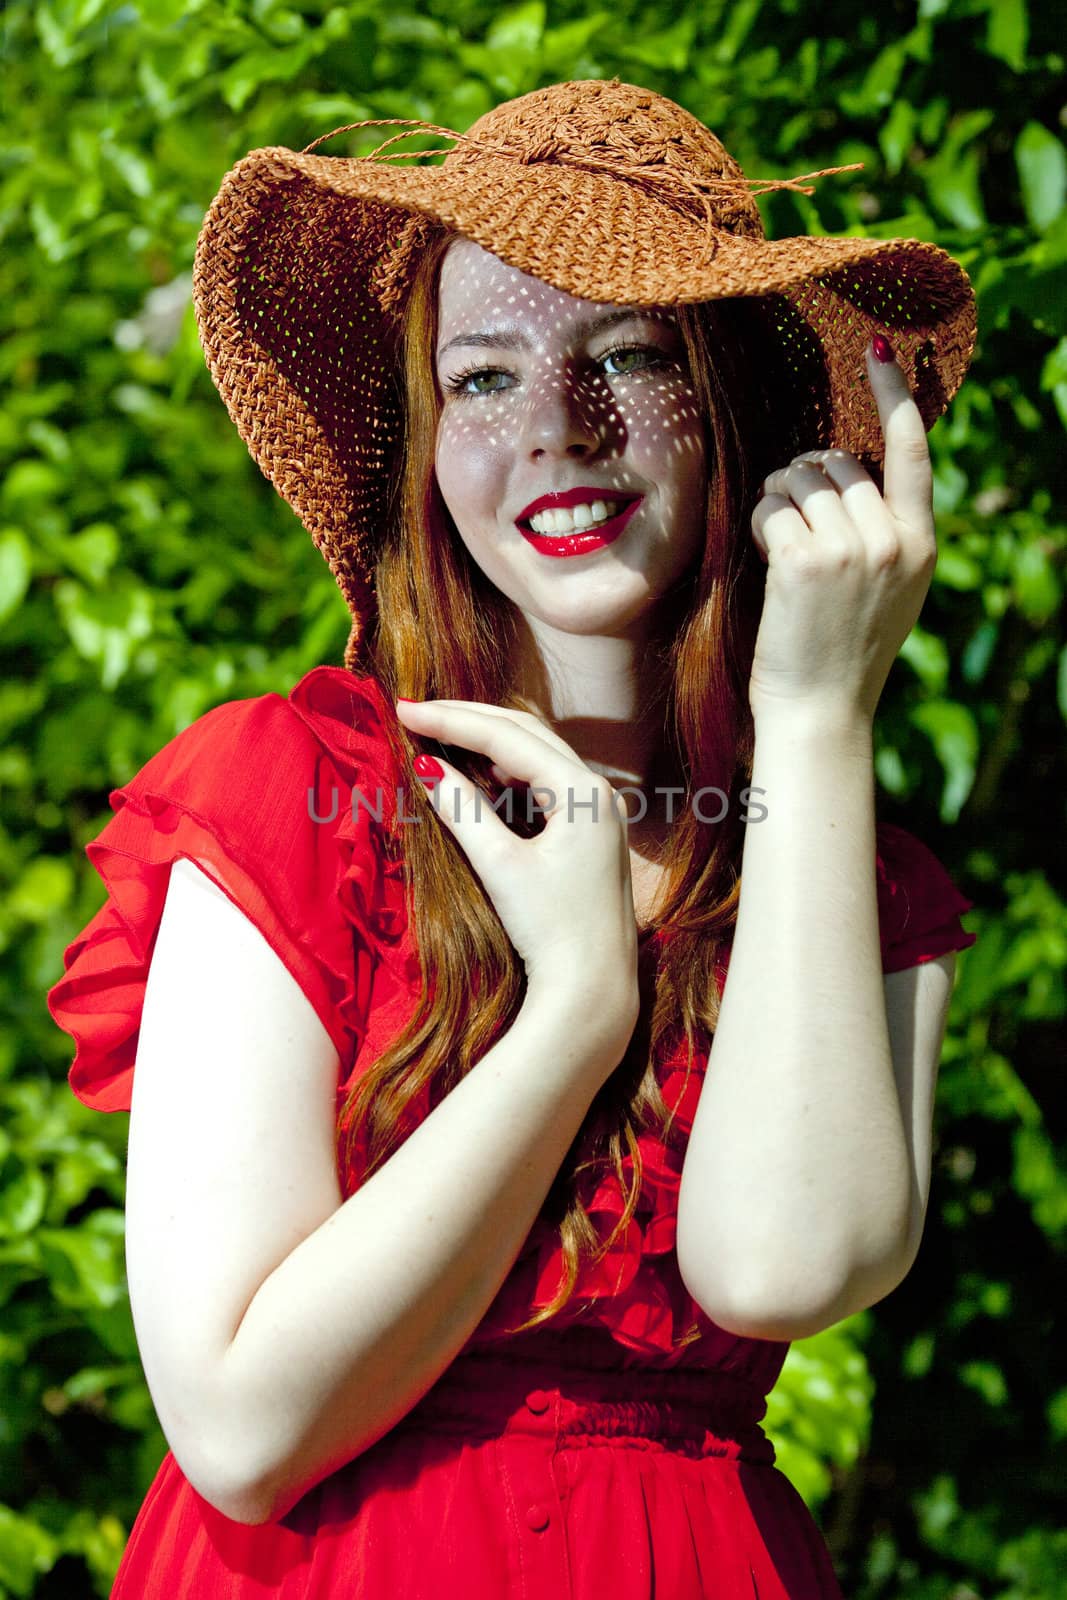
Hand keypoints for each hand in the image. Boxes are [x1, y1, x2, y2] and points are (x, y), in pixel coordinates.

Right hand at [394, 699, 640, 1023]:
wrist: (592, 989)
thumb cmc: (549, 930)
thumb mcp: (500, 865)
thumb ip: (463, 809)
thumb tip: (426, 767)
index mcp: (584, 791)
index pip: (508, 736)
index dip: (452, 720)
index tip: (405, 708)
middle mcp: (598, 792)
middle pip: (526, 733)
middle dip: (469, 720)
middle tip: (415, 712)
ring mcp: (598, 812)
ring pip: (535, 755)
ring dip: (486, 744)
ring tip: (436, 737)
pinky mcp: (590, 834)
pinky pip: (543, 784)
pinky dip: (505, 775)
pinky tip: (473, 777)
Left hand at [748, 339, 937, 724]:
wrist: (820, 709)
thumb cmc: (840, 649)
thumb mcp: (889, 587)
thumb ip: (883, 530)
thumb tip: (845, 467)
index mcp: (921, 543)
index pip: (912, 451)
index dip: (894, 395)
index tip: (879, 351)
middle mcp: (892, 540)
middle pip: (838, 463)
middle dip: (806, 479)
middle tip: (794, 526)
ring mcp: (852, 549)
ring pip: (800, 479)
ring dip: (778, 499)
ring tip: (780, 545)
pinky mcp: (806, 561)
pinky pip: (771, 507)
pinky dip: (759, 522)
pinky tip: (764, 555)